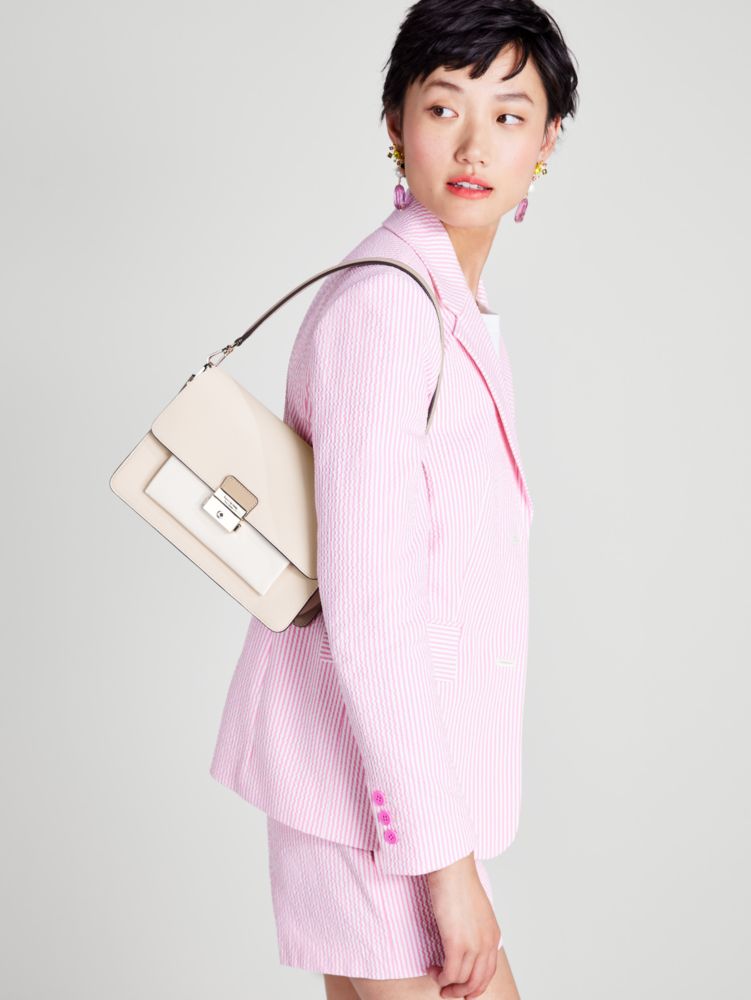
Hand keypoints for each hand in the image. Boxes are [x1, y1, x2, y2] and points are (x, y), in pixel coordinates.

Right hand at [425, 852, 500, 998]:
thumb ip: (473, 928)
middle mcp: (487, 942)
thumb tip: (462, 940)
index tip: (462, 989)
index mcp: (493, 934)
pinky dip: (440, 977)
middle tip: (446, 992)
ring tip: (435, 974)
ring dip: (447, 984)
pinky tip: (431, 968)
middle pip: (478, 982)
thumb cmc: (457, 881)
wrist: (452, 866)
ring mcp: (474, 944)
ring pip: (463, 981)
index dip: (475, 985)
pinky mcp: (457, 943)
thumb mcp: (473, 910)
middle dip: (461, 992)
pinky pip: (450, 974)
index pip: (488, 972)